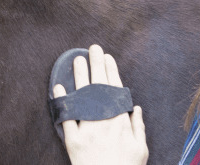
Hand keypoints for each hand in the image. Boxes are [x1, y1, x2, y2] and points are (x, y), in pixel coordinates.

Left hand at [53, 44, 147, 164]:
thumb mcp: (140, 150)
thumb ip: (138, 127)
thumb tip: (135, 108)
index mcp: (121, 122)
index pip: (115, 91)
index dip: (111, 72)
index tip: (108, 58)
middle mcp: (105, 122)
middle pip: (99, 88)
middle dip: (96, 66)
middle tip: (92, 48)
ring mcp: (88, 131)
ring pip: (83, 98)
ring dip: (80, 77)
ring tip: (77, 60)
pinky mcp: (73, 142)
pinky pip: (67, 118)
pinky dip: (63, 102)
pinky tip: (59, 88)